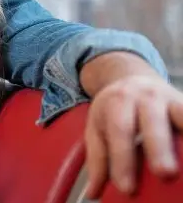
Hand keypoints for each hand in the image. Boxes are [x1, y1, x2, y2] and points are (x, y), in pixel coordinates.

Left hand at [85, 73, 182, 198]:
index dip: (122, 159)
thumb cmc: (113, 110)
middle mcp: (144, 97)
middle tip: (164, 173)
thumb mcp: (97, 128)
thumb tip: (94, 193)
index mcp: (118, 102)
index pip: (119, 131)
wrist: (129, 77)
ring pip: (181, 113)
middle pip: (151, 122)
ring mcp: (169, 97)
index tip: (126, 188)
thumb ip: (97, 159)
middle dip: (158, 147)